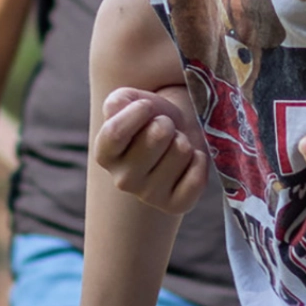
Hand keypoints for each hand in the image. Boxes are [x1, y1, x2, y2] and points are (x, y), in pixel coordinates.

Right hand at [93, 85, 211, 212]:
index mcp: (105, 154)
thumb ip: (120, 101)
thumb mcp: (131, 100)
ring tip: (176, 144)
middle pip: (157, 136)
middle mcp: (122, 180)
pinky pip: (196, 177)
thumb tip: (119, 107)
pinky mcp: (175, 205)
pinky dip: (200, 161)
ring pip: (181, 151)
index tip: (148, 106)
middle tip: (165, 128)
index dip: (139, 111)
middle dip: (167, 123)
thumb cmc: (151, 116)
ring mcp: (149, 195)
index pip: (116, 132)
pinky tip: (189, 161)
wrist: (178, 133)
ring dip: (184, 140)